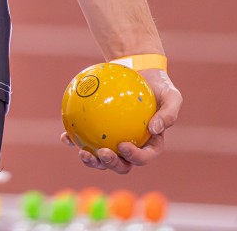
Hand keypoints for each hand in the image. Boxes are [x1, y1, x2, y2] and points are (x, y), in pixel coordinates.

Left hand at [61, 68, 182, 175]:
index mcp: (150, 144)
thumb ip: (169, 113)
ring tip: (82, 152)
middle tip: (102, 152)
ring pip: (102, 157)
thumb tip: (155, 129)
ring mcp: (114, 141)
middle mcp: (132, 146)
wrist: (139, 72)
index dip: (134, 157)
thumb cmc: (158, 85)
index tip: (122, 145)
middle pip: (122, 164)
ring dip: (92, 160)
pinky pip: (86, 138)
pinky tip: (65, 137)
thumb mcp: (172, 95)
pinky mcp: (99, 132)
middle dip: (111, 164)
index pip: (143, 156)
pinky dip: (75, 140)